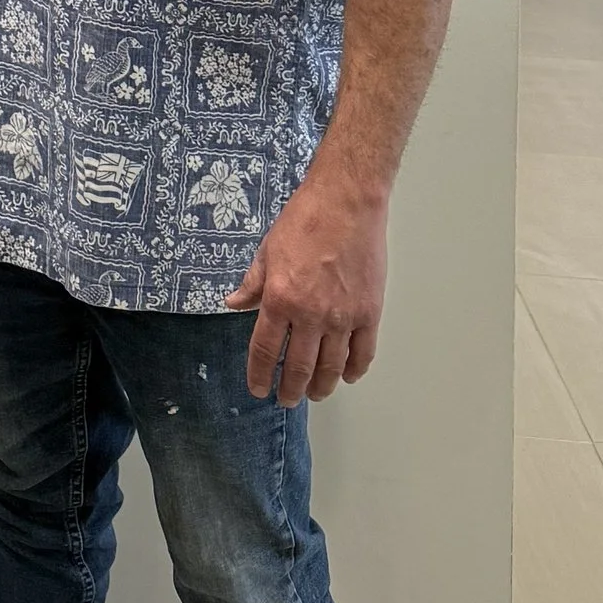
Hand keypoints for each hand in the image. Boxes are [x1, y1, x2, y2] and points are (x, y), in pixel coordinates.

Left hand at [224, 171, 389, 404]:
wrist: (346, 202)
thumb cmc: (304, 221)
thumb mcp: (267, 250)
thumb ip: (252, 284)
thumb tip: (232, 304)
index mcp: (280, 299)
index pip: (266, 350)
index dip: (260, 375)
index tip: (258, 389)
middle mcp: (311, 315)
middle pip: (300, 367)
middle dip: (290, 389)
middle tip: (286, 400)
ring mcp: (343, 317)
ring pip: (332, 367)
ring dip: (322, 386)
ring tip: (314, 394)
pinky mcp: (370, 313)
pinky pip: (362, 353)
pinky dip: (354, 370)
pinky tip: (347, 376)